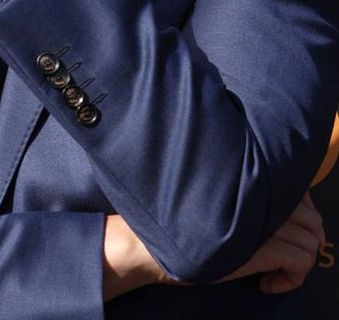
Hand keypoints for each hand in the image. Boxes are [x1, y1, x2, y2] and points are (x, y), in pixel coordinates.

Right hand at [103, 192, 324, 301]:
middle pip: (312, 217)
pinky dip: (292, 278)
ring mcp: (265, 222)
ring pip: (311, 240)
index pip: (300, 192)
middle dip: (305, 240)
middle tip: (280, 255)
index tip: (279, 232)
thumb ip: (242, 197)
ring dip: (298, 261)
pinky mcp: (262, 247)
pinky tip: (266, 284)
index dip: (298, 214)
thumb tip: (274, 208)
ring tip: (272, 270)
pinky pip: (301, 262)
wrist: (153, 243)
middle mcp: (263, 197)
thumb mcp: (215, 203)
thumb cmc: (178, 223)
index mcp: (251, 181)